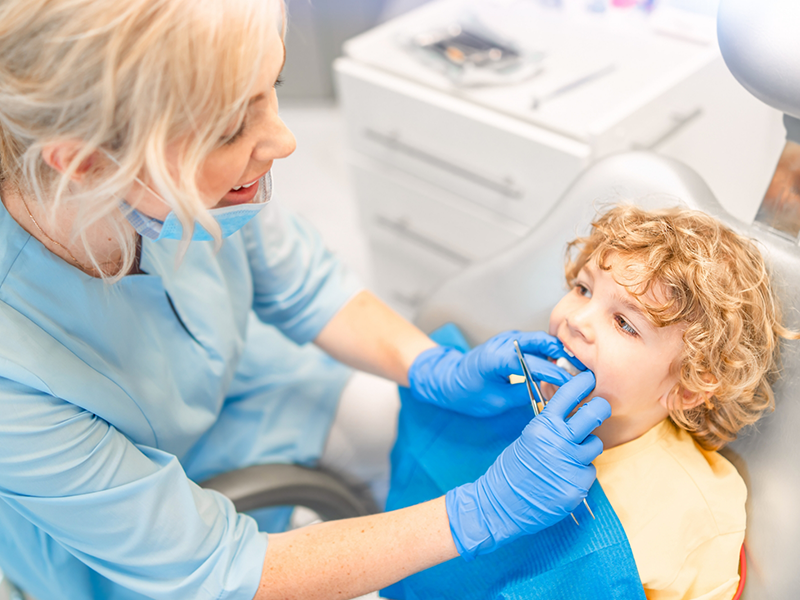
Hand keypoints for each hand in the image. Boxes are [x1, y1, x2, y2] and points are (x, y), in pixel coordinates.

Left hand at [408, 330, 576, 415]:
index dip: (555, 374)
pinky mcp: (511, 341)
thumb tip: (551, 394)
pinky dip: (550, 352)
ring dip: (560, 352)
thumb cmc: (468, 393)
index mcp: (495, 358)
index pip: (533, 363)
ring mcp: (507, 339)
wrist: (449, 379)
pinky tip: (563, 365)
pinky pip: (535, 343)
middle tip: (585, 370)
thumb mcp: (496, 400)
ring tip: (579, 368)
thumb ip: (523, 393)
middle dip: (565, 354)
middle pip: (541, 341)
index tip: (574, 384)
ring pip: (541, 339)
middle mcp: (503, 342)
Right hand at [445, 372, 610, 559]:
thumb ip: (550, 425)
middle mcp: (559, 441)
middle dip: (600, 408)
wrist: (502, 503)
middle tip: (600, 407)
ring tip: (570, 455)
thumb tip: (571, 412)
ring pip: (596, 444)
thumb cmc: (512, 469)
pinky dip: (581, 472)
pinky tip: (564, 476)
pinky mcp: (578, 486)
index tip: (590, 378)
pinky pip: (590, 471)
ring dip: (587, 446)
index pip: (569, 394)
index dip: (583, 383)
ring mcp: (571, 464)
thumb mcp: (528, 437)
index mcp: (543, 426)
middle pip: (595, 414)